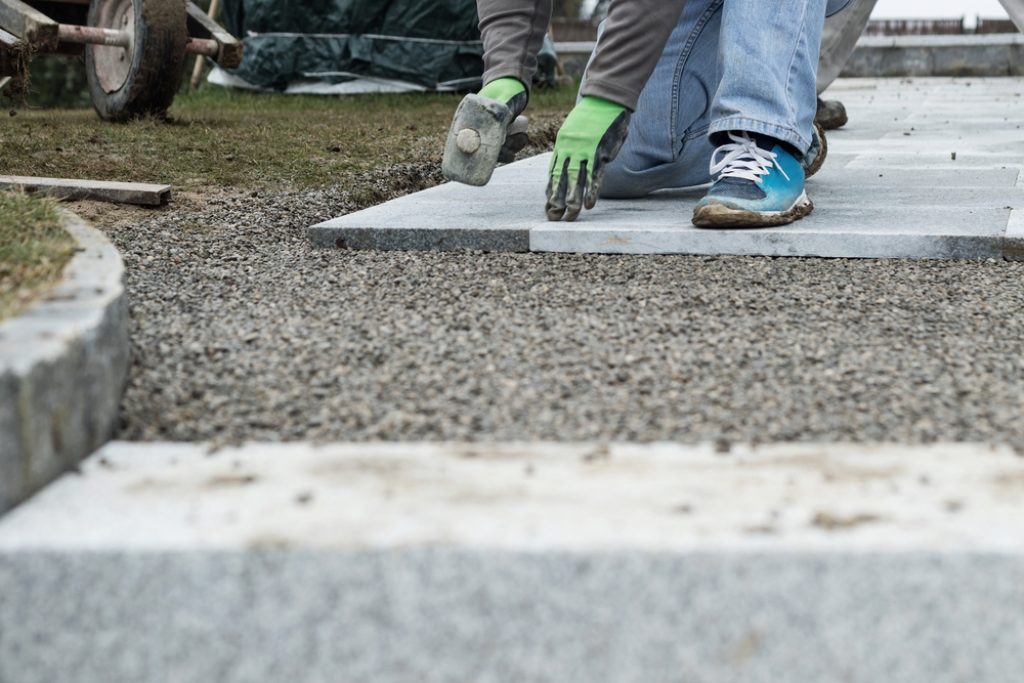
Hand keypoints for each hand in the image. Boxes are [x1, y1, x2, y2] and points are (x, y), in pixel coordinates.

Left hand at [546, 96, 629, 221]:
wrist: (604, 99)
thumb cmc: (590, 116)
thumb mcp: (572, 130)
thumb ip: (569, 147)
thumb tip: (568, 164)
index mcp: (562, 145)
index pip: (553, 172)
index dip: (550, 191)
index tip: (548, 206)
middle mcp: (570, 149)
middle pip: (561, 179)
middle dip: (557, 201)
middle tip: (554, 218)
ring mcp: (584, 151)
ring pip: (576, 180)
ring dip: (573, 200)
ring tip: (570, 216)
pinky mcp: (600, 151)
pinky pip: (594, 174)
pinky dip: (592, 190)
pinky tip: (589, 204)